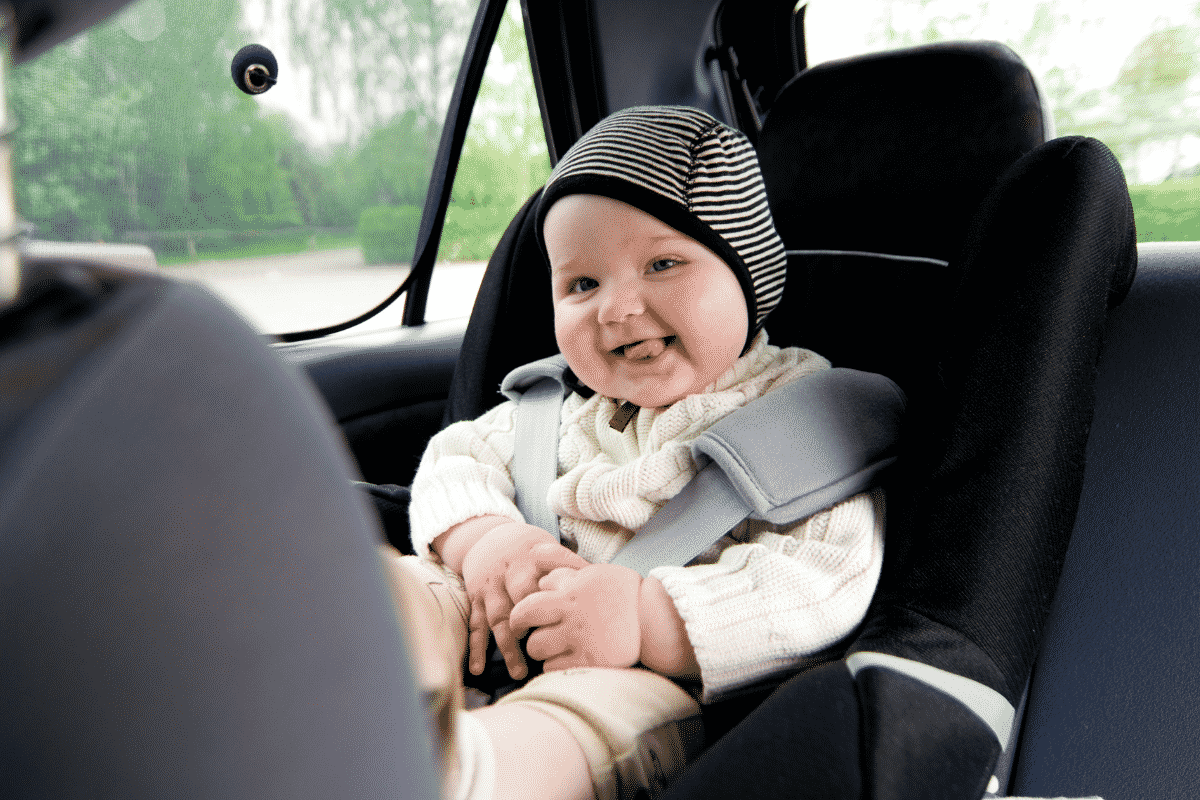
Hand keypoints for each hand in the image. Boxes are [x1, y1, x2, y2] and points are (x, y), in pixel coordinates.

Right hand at [460, 521, 587, 679]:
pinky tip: (478, 669)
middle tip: (548, 645)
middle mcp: (510, 571)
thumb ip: (570, 567)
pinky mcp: (477, 599)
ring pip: (499, 617)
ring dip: (508, 646)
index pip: (550, 566)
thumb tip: (604, 584)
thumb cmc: (528, 550)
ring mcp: (492, 587)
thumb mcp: (547, 548)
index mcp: (533, 557)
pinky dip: (476, 647)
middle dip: (533, 618)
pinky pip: (476, 625)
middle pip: (521, 593)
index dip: (562, 583)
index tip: (576, 605)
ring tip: (520, 672)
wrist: (486, 537)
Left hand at [509, 563, 642, 671]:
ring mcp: (579, 638)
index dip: (523, 610)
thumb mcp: (593, 572)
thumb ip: (563, 569)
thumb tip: (536, 566)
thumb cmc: (622, 593)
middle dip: (523, 628)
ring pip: (536, 648)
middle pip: (524, 621)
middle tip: (529, 631)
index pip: (530, 600)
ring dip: (540, 648)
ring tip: (554, 645)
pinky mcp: (589, 660)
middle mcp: (572, 613)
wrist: (653, 618)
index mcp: (571, 589)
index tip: (525, 617)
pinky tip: (567, 658)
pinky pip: (552, 668)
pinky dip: (555, 664)